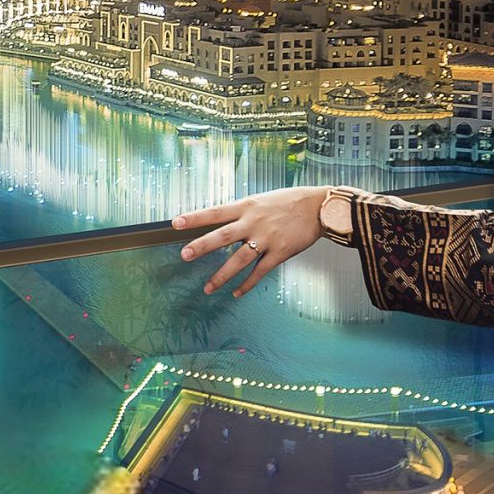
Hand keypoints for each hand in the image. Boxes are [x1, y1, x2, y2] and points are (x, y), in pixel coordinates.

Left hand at [172, 186, 333, 296]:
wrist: (318, 208)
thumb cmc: (289, 202)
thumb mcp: (261, 200)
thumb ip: (242, 212)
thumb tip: (223, 223)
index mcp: (246, 207)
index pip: (214, 212)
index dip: (194, 218)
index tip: (175, 223)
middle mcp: (253, 222)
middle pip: (222, 236)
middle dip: (201, 246)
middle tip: (183, 255)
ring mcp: (266, 239)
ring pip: (239, 260)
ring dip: (222, 275)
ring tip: (207, 288)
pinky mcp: (279, 252)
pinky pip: (260, 272)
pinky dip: (247, 284)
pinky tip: (236, 293)